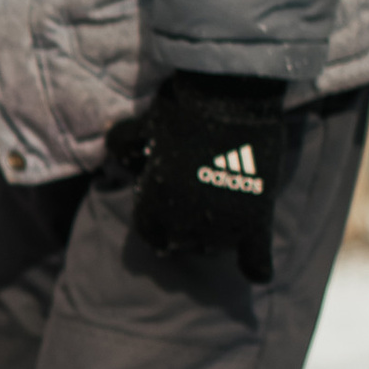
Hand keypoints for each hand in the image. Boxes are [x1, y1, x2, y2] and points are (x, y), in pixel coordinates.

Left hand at [117, 73, 286, 283]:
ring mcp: (223, 224)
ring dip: (214, 237)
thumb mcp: (145, 125)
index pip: (149, 231)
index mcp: (154, 202)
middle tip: (194, 207)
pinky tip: (255, 272)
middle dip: (182, 229)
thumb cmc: (183, 108)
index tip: (164, 211)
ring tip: (221, 217)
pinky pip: (256, 260)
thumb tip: (111, 146)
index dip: (155, 221)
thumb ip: (125, 143)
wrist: (232, 96)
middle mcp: (185, 221)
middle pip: (180, 243)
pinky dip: (256, 267)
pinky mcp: (257, 220)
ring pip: (215, 248)